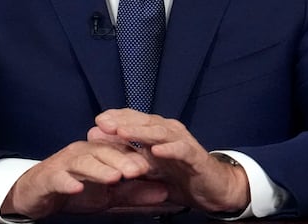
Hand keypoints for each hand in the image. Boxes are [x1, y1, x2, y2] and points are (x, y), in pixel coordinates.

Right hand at [2, 140, 167, 219]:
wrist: (37, 194)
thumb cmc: (75, 190)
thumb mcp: (109, 195)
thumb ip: (135, 193)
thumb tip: (166, 193)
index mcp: (99, 153)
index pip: (121, 150)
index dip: (139, 155)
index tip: (159, 163)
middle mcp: (82, 153)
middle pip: (104, 152)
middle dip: (123, 160)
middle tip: (140, 170)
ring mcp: (64, 164)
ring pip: (82, 162)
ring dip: (99, 169)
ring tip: (114, 178)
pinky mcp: (48, 178)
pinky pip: (58, 178)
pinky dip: (67, 182)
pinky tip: (76, 188)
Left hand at [90, 109, 250, 214]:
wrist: (213, 190)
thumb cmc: (178, 176)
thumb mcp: (147, 167)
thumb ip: (125, 155)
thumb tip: (94, 139)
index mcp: (157, 133)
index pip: (134, 119)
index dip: (116, 118)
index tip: (97, 121)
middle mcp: (170, 132)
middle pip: (144, 122)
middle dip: (123, 121)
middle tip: (103, 123)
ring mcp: (183, 142)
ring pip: (160, 133)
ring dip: (141, 132)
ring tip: (122, 132)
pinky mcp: (196, 157)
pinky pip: (182, 150)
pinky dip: (169, 149)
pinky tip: (156, 150)